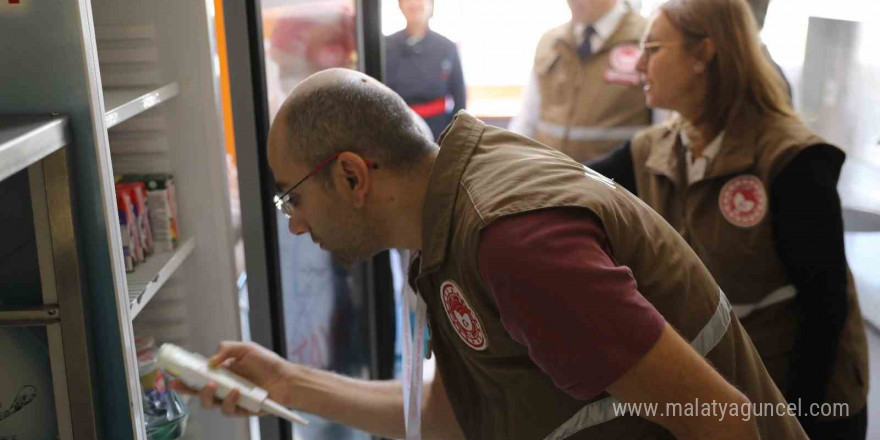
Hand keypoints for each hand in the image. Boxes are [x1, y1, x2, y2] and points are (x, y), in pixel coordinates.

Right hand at [169, 341, 297, 417]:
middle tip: (182, 385)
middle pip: (199, 392)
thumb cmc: (267, 363)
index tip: (173, 375)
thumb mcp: (246, 348)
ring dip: (207, 396)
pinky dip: (230, 400)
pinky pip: (229, 409)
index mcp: (222, 372)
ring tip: (212, 385)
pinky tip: (236, 391)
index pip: (200, 375)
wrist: (286, 378)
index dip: (185, 376)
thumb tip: (210, 361)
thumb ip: (227, 349)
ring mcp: (231, 399)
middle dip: (187, 390)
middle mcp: (224, 387)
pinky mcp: (241, 410)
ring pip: (210, 404)